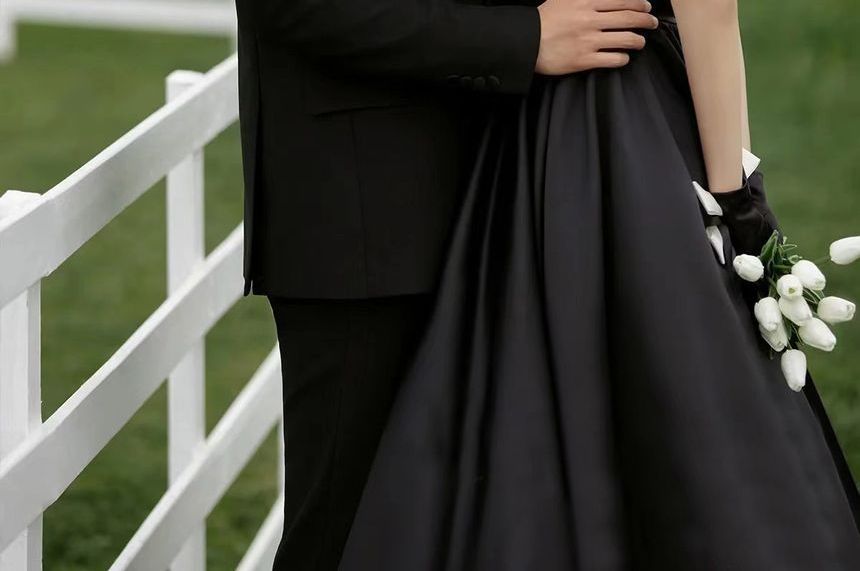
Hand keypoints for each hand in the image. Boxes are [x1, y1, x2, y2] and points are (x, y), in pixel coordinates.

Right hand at [536, 0, 658, 74]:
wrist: (526, 43)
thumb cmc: (544, 20)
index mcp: (586, 1)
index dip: (640, 3)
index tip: (646, 6)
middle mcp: (590, 19)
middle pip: (630, 18)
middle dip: (646, 21)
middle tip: (651, 23)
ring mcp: (588, 41)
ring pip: (627, 39)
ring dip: (638, 40)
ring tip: (640, 41)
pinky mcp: (584, 60)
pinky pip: (614, 59)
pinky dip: (623, 58)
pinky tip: (623, 57)